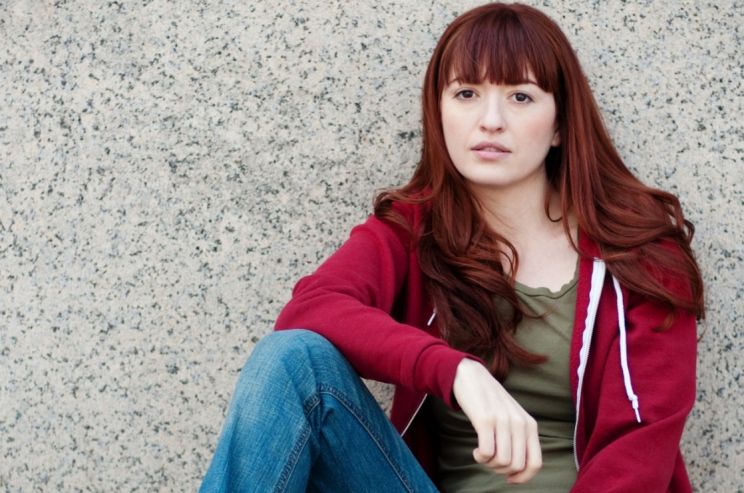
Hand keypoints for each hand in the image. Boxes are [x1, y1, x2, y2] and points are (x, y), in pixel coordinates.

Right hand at [452, 358, 541, 482]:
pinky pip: (487, 452)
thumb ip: (520, 438)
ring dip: (489, 464)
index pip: (535, 463)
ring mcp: (502, 420)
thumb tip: (518, 470)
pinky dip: (480, 457)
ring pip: (502, 461)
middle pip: (516, 466)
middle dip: (501, 471)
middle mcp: (519, 423)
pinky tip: (476, 451)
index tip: (509, 479)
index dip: (523, 477)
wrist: (470, 375)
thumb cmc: (490, 401)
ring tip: (482, 454)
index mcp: (529, 424)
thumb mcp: (512, 417)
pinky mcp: (484, 419)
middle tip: (491, 461)